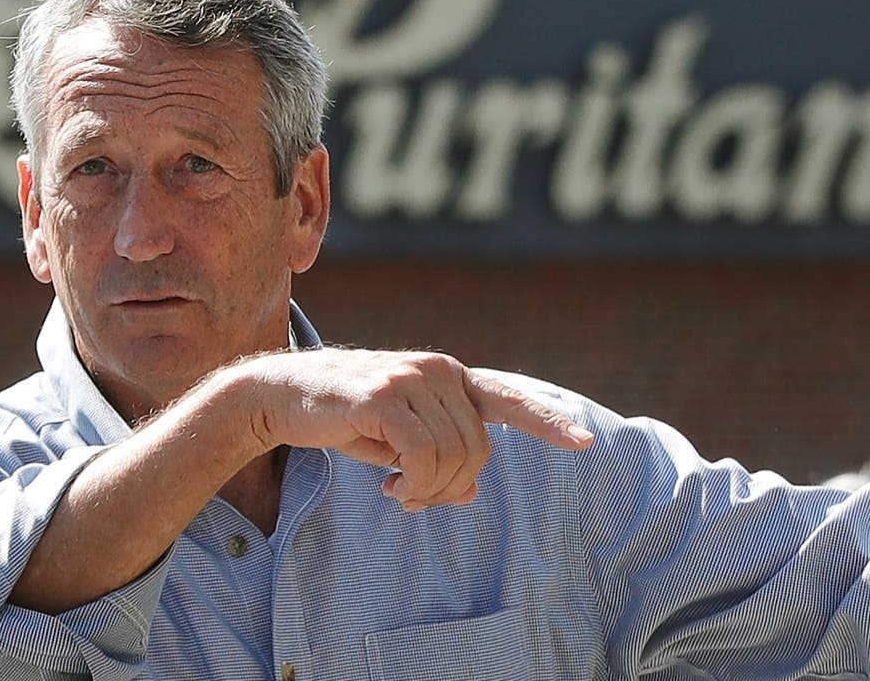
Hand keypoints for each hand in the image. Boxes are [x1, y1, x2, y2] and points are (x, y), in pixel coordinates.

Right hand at [226, 348, 593, 510]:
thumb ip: (437, 460)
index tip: (585, 441)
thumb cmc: (345, 419)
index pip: (507, 397)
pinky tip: (389, 487)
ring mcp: (413, 378)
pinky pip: (423, 457)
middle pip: (478, 449)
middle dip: (452, 487)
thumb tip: (470, 493)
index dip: (546, 420)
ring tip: (398, 491)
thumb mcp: (397, 444)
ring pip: (454, 457)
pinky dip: (414, 484)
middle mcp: (438, 370)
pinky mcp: (386, 395)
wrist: (284, 396)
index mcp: (448, 376)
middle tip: (415, 498)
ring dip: (428, 490)